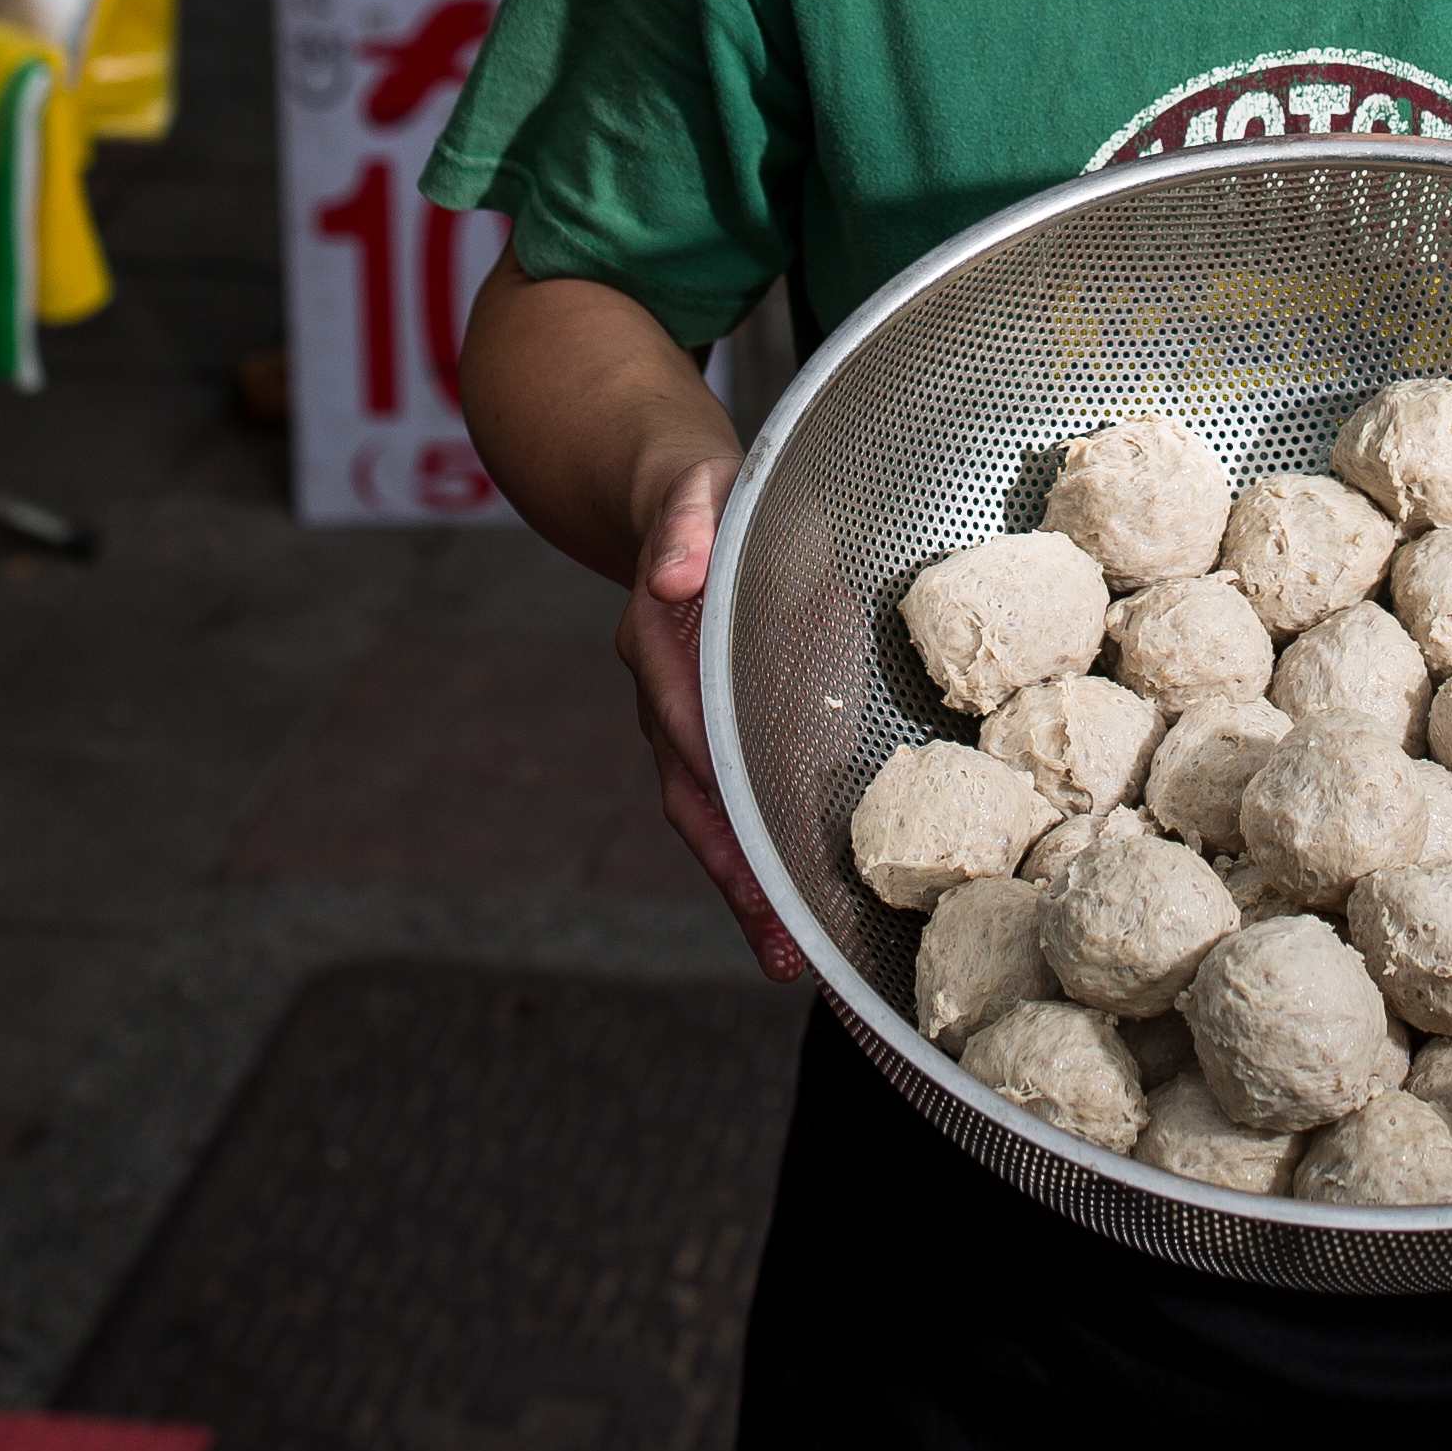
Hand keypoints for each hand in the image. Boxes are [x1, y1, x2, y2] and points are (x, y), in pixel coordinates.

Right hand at [620, 454, 805, 980]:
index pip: (686, 727)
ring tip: (786, 954)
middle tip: (778, 941)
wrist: (679, 502)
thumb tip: (671, 576)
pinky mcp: (717, 735)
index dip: (715, 787)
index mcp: (662, 642)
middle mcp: (665, 696)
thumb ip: (686, 531)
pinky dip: (755, 860)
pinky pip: (732, 803)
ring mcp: (685, 723)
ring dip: (744, 886)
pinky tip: (789, 913)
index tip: (748, 846)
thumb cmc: (709, 504)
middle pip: (692, 798)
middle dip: (733, 871)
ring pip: (707, 816)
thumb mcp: (698, 495)